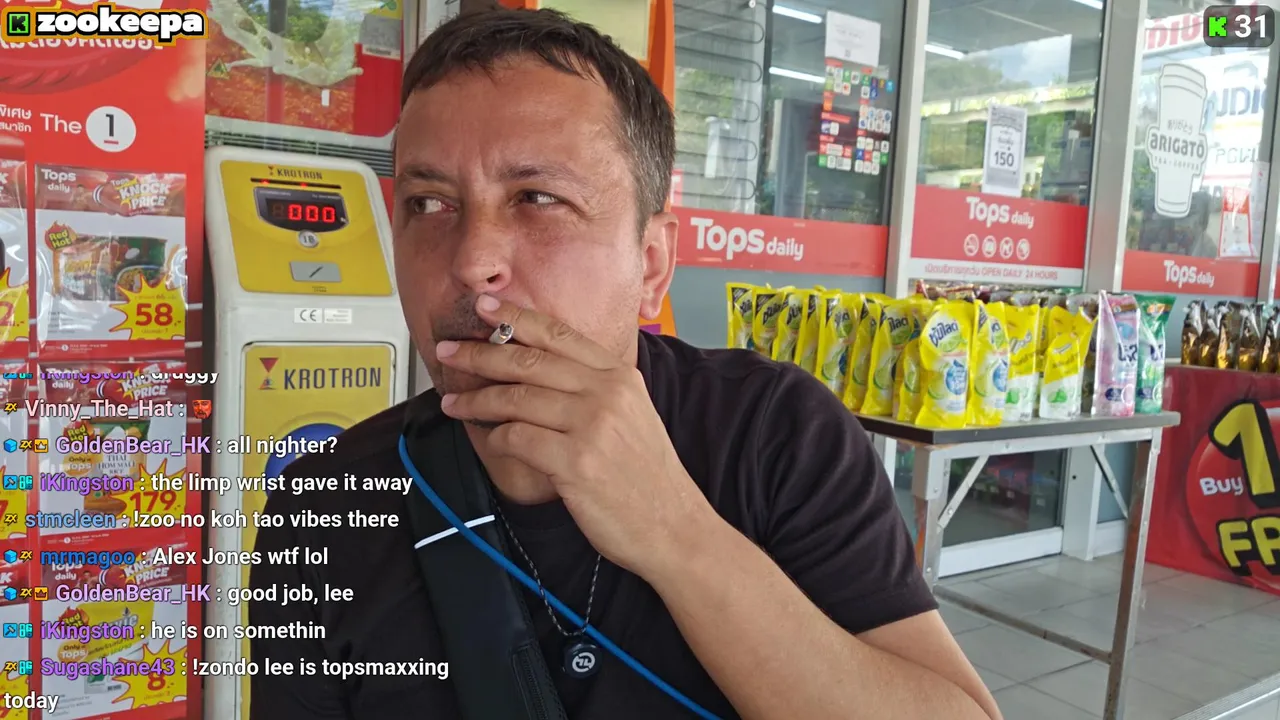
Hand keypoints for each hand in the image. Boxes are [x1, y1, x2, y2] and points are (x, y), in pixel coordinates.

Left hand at [435, 295, 716, 578]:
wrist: (673, 527)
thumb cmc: (647, 478)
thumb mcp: (633, 415)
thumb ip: (595, 388)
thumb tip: (542, 370)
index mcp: (620, 377)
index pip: (558, 334)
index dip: (516, 317)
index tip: (485, 308)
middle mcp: (607, 394)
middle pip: (529, 360)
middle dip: (480, 353)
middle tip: (450, 351)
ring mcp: (592, 427)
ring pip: (515, 398)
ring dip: (476, 399)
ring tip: (453, 401)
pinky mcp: (575, 463)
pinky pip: (518, 438)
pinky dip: (496, 437)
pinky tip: (487, 439)